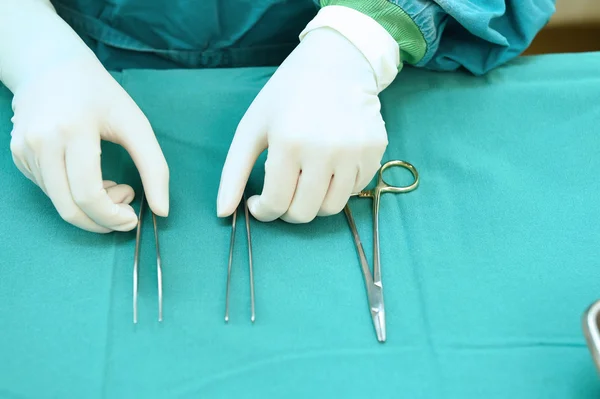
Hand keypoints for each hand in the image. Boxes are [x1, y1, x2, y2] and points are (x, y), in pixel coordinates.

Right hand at [9, 56, 168, 232]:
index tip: (133, 218)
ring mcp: (24, 149)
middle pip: (70, 208)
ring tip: (110, 185)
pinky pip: (49, 192)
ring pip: (58, 203)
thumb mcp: (136, 124)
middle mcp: (41, 141)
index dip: (113, 216)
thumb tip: (162, 211)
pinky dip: (73, 196)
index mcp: (73, 130)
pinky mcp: (17, 155)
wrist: (51, 66)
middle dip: (102, 221)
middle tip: (125, 209)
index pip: (88, 194)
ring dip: (90, 208)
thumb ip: (154, 168)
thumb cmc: (100, 96)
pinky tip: (89, 178)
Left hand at [217, 7, 398, 222]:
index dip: (263, 210)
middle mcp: (325, 150)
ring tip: (304, 182)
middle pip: (304, 213)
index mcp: (289, 142)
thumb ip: (234, 172)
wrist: (336, 63)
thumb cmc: (287, 95)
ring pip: (331, 208)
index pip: (275, 203)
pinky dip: (338, 187)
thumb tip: (222, 213)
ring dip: (313, 203)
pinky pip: (354, 190)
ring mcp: (355, 152)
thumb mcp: (252, 127)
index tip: (258, 202)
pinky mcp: (375, 151)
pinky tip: (328, 167)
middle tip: (282, 194)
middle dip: (286, 211)